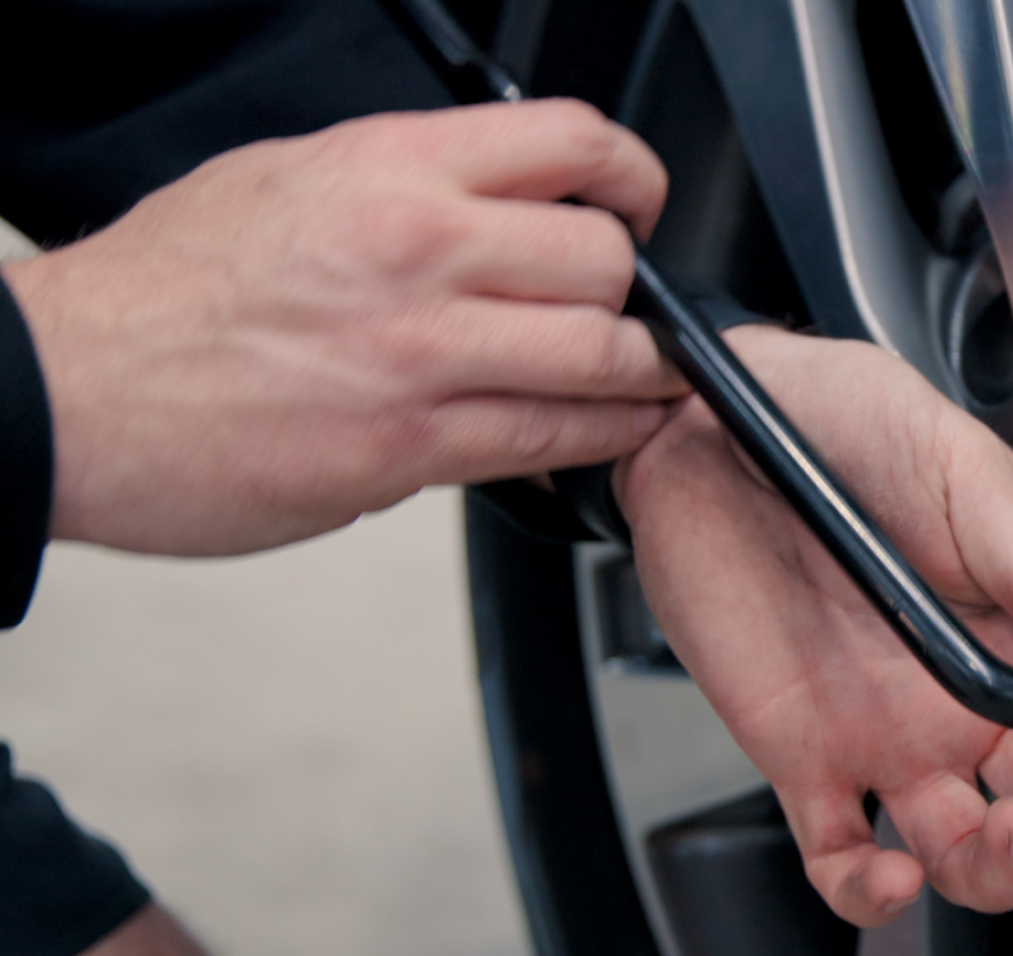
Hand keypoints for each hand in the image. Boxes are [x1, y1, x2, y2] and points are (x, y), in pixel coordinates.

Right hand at [0, 100, 687, 555]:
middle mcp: (416, 248)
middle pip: (605, 259)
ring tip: (637, 379)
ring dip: (637, 374)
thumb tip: (498, 205)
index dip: (632, 179)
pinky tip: (604, 430)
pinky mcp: (410, 447)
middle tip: (621, 310)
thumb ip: (408, 187)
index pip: (573, 143)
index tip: (636, 208)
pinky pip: (550, 439)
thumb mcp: (288, 182)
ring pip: (601, 356)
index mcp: (388, 168)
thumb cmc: (162, 292)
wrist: (67, 392)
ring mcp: (418, 353)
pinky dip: (599, 437)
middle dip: (631, 291)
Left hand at [617, 326, 1012, 925]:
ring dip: (1007, 867)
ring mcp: (891, 738)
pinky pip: (843, 861)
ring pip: (974, 856)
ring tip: (1008, 826)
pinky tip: (889, 874)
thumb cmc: (840, 421)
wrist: (713, 420)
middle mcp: (970, 700)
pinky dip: (868, 892)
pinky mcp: (804, 758)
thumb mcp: (955, 464)